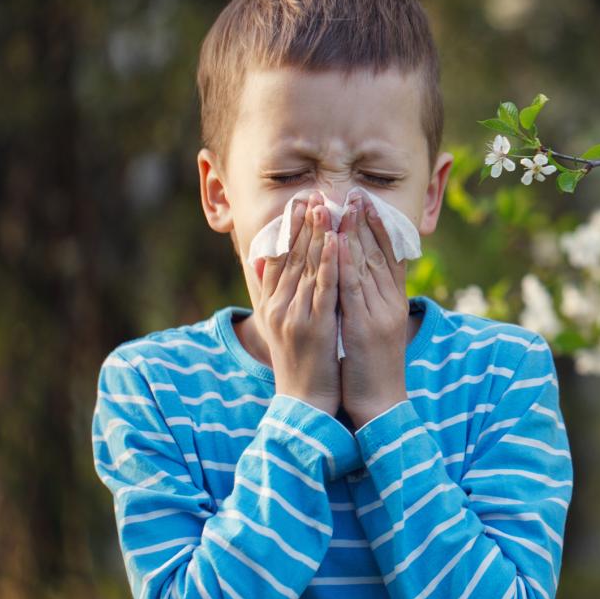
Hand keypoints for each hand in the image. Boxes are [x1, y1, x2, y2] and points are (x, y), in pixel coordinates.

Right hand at [256, 190, 341, 414]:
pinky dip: (330, 263)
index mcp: (273, 304)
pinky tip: (337, 241)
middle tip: (314, 194)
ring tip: (326, 206)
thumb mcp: (281, 325)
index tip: (301, 203)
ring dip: (318, 235)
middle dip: (304, 224)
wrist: (305, 404)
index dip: (290, 229)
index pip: (280, 258)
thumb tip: (262, 261)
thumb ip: (273, 293)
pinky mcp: (314, 327)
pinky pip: (324, 289)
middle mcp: (280, 306)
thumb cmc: (299, 364)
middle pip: (292, 257)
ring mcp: (296, 316)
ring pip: (307, 267)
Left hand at [337, 192, 408, 428]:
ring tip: (345, 207)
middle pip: (380, 255)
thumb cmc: (372, 370)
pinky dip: (345, 262)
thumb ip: (367, 304)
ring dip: (355, 234)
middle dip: (367, 223)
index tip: (369, 204)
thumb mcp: (372, 331)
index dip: (380, 229)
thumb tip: (355, 283)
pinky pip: (353, 288)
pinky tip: (337, 243)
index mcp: (394, 304)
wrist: (379, 404)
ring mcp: (379, 314)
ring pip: (367, 265)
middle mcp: (390, 304)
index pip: (390, 258)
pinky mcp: (364, 326)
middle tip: (357, 194)